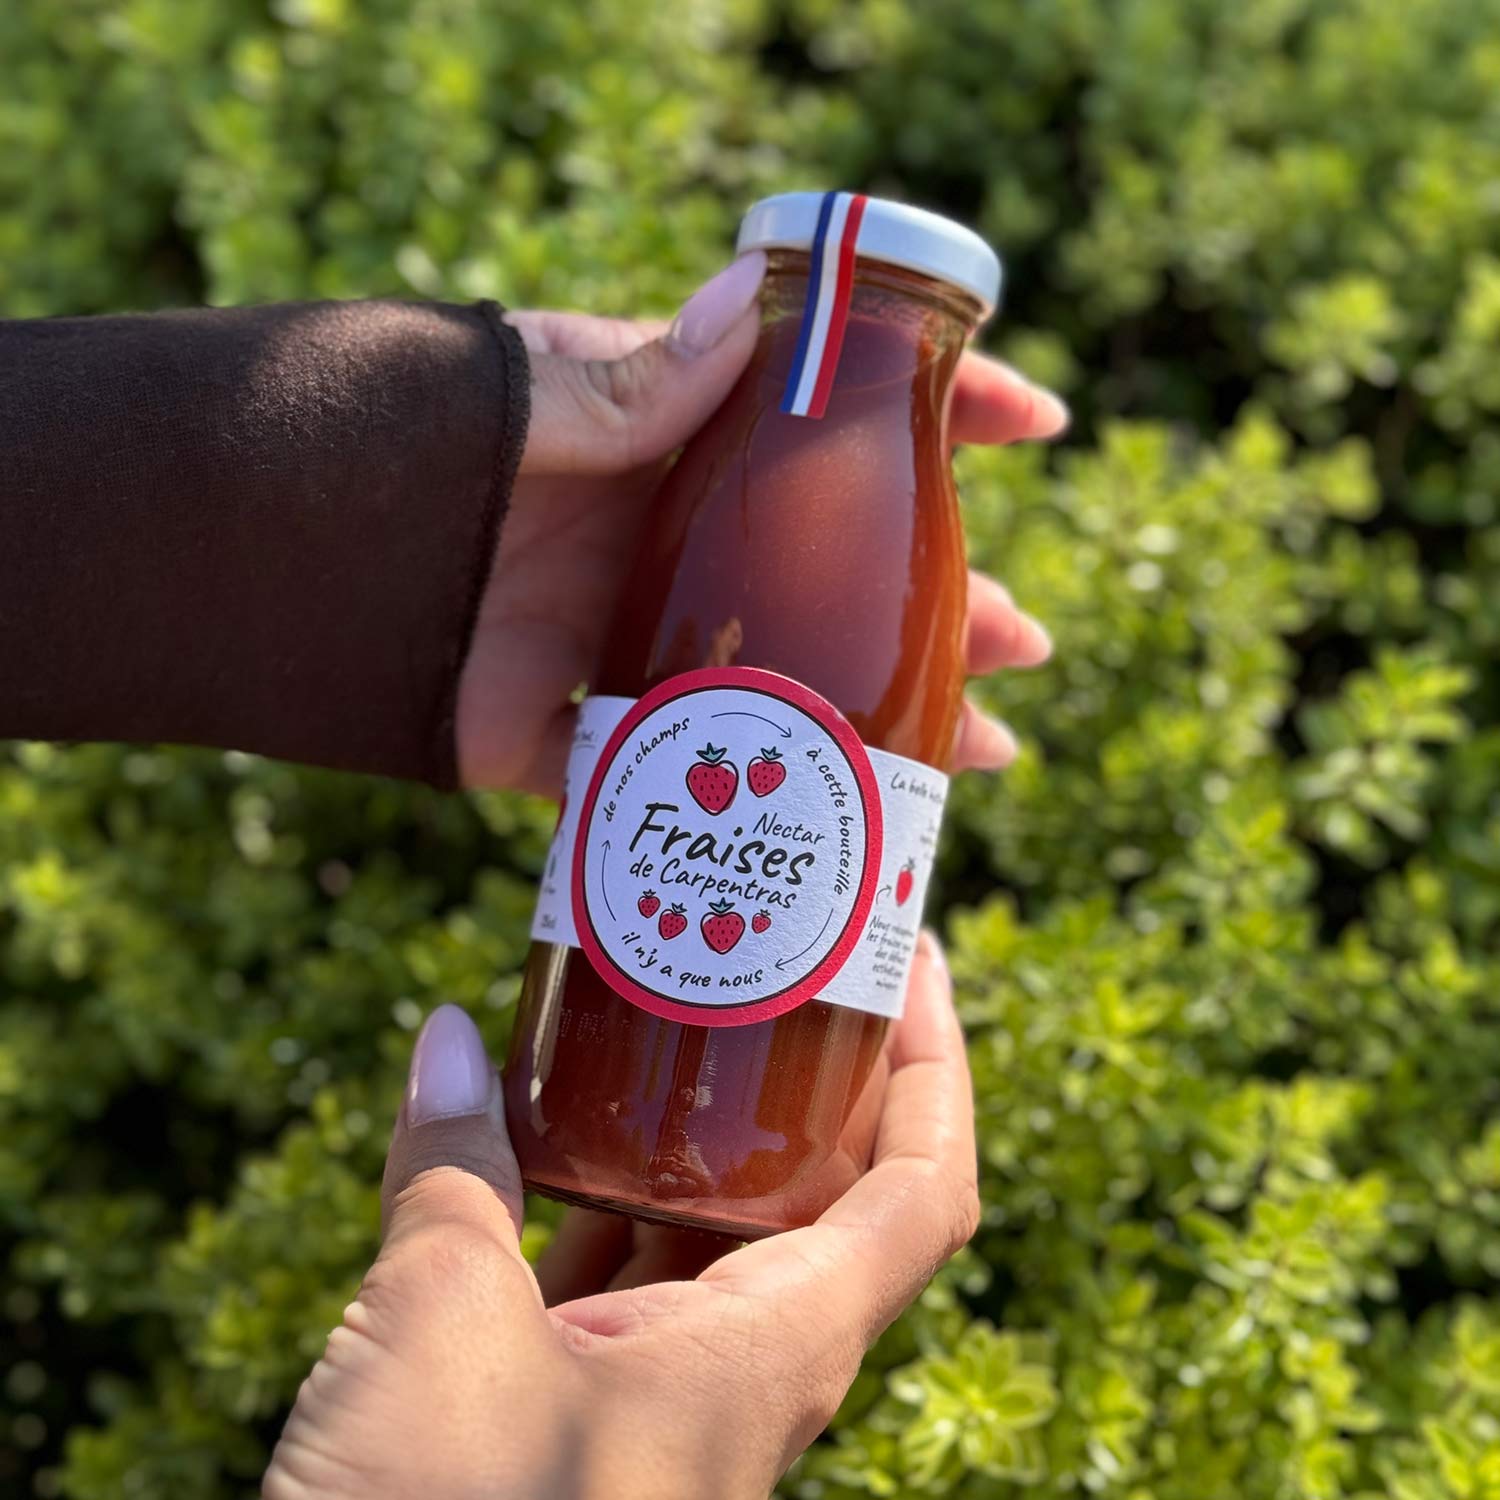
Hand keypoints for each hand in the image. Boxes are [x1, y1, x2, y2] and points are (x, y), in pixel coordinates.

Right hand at [265, 935, 973, 1499]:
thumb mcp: (440, 1319)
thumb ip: (454, 1171)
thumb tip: (452, 1042)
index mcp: (770, 1350)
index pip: (923, 1189)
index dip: (937, 1067)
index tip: (910, 960)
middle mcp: (745, 1373)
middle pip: (832, 1197)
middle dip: (812, 1080)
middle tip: (775, 967)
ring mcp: (669, 1402)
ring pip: (720, 1242)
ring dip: (699, 1141)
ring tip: (663, 1029)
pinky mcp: (592, 1425)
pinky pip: (633, 1290)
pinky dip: (607, 1205)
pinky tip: (548, 1148)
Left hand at [457, 253, 1066, 793]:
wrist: (270, 558)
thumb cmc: (400, 442)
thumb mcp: (525, 395)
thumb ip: (630, 371)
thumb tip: (756, 298)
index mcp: (675, 444)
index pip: (831, 415)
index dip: (939, 409)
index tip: (1034, 421)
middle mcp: (674, 546)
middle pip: (839, 575)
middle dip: (941, 606)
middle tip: (1022, 641)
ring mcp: (637, 645)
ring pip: (794, 687)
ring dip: (885, 715)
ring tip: (982, 753)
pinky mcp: (582, 740)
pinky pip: (691, 780)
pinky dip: (765, 804)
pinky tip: (844, 827)